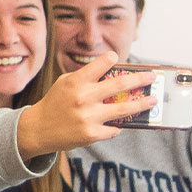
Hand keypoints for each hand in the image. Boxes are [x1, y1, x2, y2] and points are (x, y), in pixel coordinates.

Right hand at [15, 54, 158, 157]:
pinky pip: (114, 128)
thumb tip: (115, 74)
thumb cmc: (55, 103)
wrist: (38, 129)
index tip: (118, 57)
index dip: (112, 58)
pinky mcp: (92, 134)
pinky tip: (119, 123)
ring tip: (152, 100)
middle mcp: (84, 97)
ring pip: (124, 110)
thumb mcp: (65, 83)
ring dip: (142, 104)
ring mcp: (89, 117)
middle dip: (140, 80)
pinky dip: (118, 126)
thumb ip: (86, 77)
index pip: (102, 63)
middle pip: (121, 84)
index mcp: (77, 81)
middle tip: (152, 78)